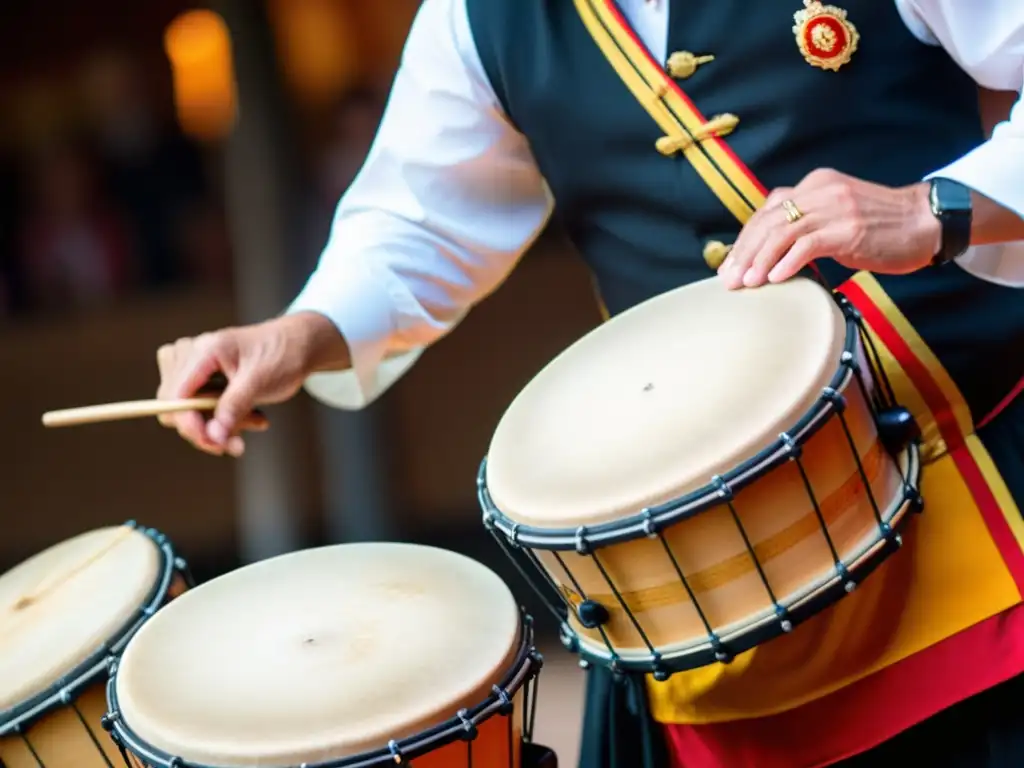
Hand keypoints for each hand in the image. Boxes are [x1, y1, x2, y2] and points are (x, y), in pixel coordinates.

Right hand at [156, 312, 346, 456]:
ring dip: (221, 426)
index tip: (215, 443)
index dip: (189, 423)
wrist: (297, 345)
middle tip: (240, 442)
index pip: (175, 394)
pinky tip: (253, 417)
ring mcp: (192, 366)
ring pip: (187, 413)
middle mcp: (190, 355)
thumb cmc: (281, 355)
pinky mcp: (199, 379)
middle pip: (174, 407)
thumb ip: (235, 406)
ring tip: (257, 421)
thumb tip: (213, 436)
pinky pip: (199, 410)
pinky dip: (225, 420)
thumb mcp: (261, 381)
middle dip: (208, 429)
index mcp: (204, 350)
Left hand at [718, 169, 941, 288]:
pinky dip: (787, 262)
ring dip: (760, 261)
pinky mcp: (849, 228)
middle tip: (729, 280)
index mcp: (813, 185)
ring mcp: (835, 208)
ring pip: (782, 232)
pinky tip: (776, 279)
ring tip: (747, 284)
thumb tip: (769, 254)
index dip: (744, 240)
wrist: (926, 222)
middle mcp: (820, 190)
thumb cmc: (880, 227)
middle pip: (768, 221)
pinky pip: (808, 244)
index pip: (767, 211)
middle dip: (744, 253)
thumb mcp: (836, 217)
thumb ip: (805, 226)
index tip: (729, 266)